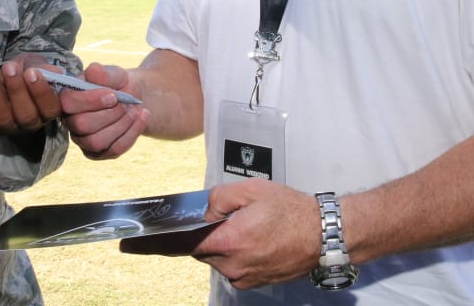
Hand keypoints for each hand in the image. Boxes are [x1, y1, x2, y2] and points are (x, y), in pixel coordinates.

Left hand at [0, 53, 63, 136]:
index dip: (41, 92)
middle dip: (16, 90)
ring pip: (3, 119)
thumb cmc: (27, 70)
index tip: (32, 72)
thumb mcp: (38, 65)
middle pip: (26, 116)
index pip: (50, 109)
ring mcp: (10, 128)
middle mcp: (31, 124)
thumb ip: (46, 69)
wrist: (9, 74)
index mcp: (48, 110)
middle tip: (9, 67)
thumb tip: (54, 73)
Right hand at [60, 62, 147, 159]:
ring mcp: (83, 140)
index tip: (113, 94)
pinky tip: (141, 118)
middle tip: (126, 103)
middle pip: (82, 125)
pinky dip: (132, 133)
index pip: (68, 103)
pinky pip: (113, 150)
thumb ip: (103, 73)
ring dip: (122, 125)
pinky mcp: (98, 153)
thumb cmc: (117, 85)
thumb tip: (93, 71)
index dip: (91, 100)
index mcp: (68, 99)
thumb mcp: (114, 74)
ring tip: (134, 110)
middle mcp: (71, 122)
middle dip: (110, 114)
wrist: (133, 98)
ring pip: (97, 142)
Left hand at [180, 179, 318, 289]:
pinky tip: (254, 241)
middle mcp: (234, 265)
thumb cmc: (291, 210)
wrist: (322, 235)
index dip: (170, 237)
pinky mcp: (254, 282)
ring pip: (218, 260)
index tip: (151, 236)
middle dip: (208, 235)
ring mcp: (244, 277)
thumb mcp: (252, 190)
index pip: (187, 243)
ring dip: (224, 246)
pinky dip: (236, 256)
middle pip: (202, 250)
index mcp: (230, 241)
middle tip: (227, 219)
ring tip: (247, 228)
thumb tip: (204, 210)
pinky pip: (233, 268)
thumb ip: (219, 197)